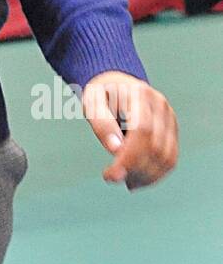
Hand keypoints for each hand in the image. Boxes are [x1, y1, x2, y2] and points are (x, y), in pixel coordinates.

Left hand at [81, 71, 177, 189]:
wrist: (117, 82)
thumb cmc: (101, 93)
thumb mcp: (91, 101)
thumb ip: (102, 123)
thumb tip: (116, 149)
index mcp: (139, 94)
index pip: (142, 130)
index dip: (129, 157)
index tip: (111, 175)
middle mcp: (160, 105)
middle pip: (156, 147)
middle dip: (135, 170)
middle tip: (112, 177)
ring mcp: (170, 118)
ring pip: (167, 156)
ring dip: (147, 176)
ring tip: (125, 181)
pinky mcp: (172, 130)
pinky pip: (170, 157)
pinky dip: (155, 174)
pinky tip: (137, 179)